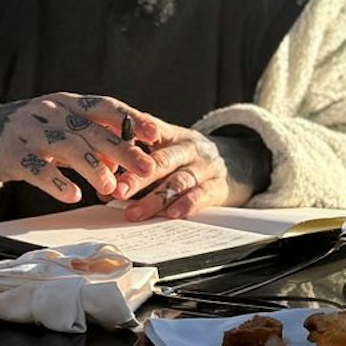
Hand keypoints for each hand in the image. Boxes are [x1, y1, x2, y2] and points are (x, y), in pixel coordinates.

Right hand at [0, 93, 158, 204]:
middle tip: (148, 170)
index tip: (155, 134)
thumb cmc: (28, 133)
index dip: (131, 119)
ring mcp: (30, 132)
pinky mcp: (12, 154)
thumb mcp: (60, 128)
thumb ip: (90, 140)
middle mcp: (51, 112)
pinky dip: (57, 183)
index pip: (105, 107)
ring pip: (68, 148)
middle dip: (123, 151)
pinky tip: (73, 196)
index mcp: (67, 103)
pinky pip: (37, 169)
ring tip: (112, 187)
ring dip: (94, 168)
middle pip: (93, 131)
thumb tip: (123, 161)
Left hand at [123, 117, 253, 220]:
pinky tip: (171, 214)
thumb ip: (140, 160)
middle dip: (138, 177)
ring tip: (135, 212)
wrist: (239, 162)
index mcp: (173, 135)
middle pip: (162, 161)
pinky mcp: (218, 186)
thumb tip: (106, 184)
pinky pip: (201, 195)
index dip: (132, 140)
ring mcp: (205, 167)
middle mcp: (190, 148)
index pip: (152, 131)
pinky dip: (186, 205)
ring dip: (155, 199)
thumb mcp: (169, 148)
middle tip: (118, 191)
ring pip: (178, 181)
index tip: (112, 153)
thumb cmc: (188, 159)